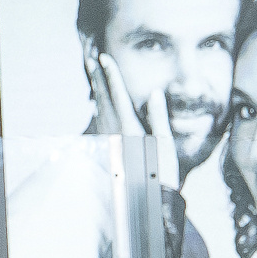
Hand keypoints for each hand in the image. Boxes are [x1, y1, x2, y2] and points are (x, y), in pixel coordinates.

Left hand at [91, 52, 181, 185]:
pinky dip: (99, 106)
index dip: (111, 75)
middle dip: (98, 78)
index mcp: (129, 128)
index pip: (118, 95)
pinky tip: (99, 102)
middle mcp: (114, 131)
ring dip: (97, 90)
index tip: (104, 58)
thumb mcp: (165, 143)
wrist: (148, 199)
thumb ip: (159, 116)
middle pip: (103, 99)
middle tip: (91, 60)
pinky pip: (100, 120)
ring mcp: (108, 140)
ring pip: (99, 108)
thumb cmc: (162, 172)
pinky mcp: (108, 147)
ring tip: (94, 75)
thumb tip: (154, 92)